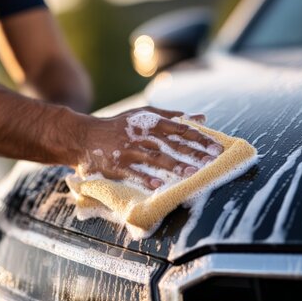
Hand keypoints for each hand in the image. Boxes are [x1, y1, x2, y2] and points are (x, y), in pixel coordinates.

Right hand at [75, 106, 222, 188]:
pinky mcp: (117, 164)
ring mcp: (129, 150)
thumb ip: (171, 116)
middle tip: (212, 160)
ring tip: (192, 173)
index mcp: (150, 122)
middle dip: (193, 151)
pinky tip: (159, 185)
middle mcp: (141, 135)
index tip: (216, 146)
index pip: (180, 129)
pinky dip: (146, 178)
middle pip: (172, 143)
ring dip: (174, 165)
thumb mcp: (143, 115)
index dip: (199, 137)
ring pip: (155, 157)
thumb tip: (200, 118)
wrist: (85, 137)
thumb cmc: (119, 126)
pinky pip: (133, 172)